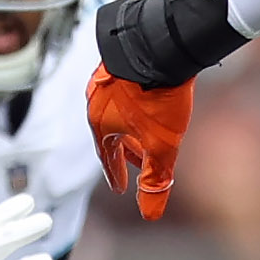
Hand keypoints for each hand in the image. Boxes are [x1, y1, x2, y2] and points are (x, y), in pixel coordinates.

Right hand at [87, 66, 192, 220]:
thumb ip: (155, 181)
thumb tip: (149, 215)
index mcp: (99, 122)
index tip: (121, 188)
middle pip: (111, 133)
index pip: (105, 157)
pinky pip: (127, 90)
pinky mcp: (123, 58)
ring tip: (149, 134)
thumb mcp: (161, 147)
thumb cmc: (157, 98)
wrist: (162, 43)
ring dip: (132, 128)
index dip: (115, 174)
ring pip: (119, 111)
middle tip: (140, 164)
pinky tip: (151, 102)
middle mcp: (97, 98)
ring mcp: (108, 75)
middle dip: (126, 151)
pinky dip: (136, 105)